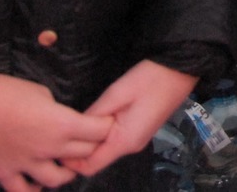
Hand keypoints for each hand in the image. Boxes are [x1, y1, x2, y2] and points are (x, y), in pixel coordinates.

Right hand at [0, 72, 111, 191]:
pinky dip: (34, 189)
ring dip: (68, 170)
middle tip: (90, 139)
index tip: (104, 122)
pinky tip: (38, 182)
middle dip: (91, 145)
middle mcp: (49, 148)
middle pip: (84, 154)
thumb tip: (61, 119)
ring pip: (59, 179)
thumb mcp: (40, 92)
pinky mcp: (5, 173)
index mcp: (62, 124)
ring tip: (67, 162)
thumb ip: (56, 110)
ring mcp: (27, 164)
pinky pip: (24, 191)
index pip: (99, 132)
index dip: (105, 126)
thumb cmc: (4, 90)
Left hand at [66, 60, 198, 176]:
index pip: (89, 167)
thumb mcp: (116, 93)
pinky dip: (102, 134)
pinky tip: (96, 117)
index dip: (70, 161)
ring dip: (91, 140)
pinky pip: (114, 139)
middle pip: (97, 159)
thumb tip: (74, 128)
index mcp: (124, 141)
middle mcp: (131, 146)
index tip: (56, 142)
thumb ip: (94, 114)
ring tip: (76, 122)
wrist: (180, 69)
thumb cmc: (149, 80)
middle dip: (79, 149)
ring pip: (105, 149)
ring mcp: (137, 139)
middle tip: (62, 130)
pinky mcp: (139, 130)